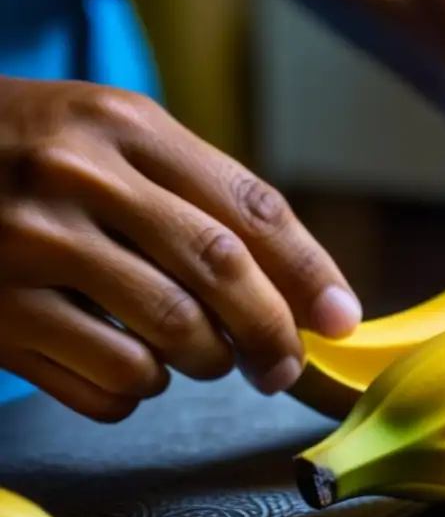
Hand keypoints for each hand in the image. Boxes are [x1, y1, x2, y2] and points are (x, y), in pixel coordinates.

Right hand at [0, 77, 360, 421]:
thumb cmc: (26, 151)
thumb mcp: (108, 138)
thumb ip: (195, 195)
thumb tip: (293, 283)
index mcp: (126, 125)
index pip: (250, 205)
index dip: (310, 270)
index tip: (341, 319)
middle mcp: (78, 176)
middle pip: (219, 271)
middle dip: (271, 332)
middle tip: (285, 369)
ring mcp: (26, 245)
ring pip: (169, 335)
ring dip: (203, 363)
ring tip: (198, 357)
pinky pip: (107, 380)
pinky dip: (138, 390)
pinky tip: (127, 366)